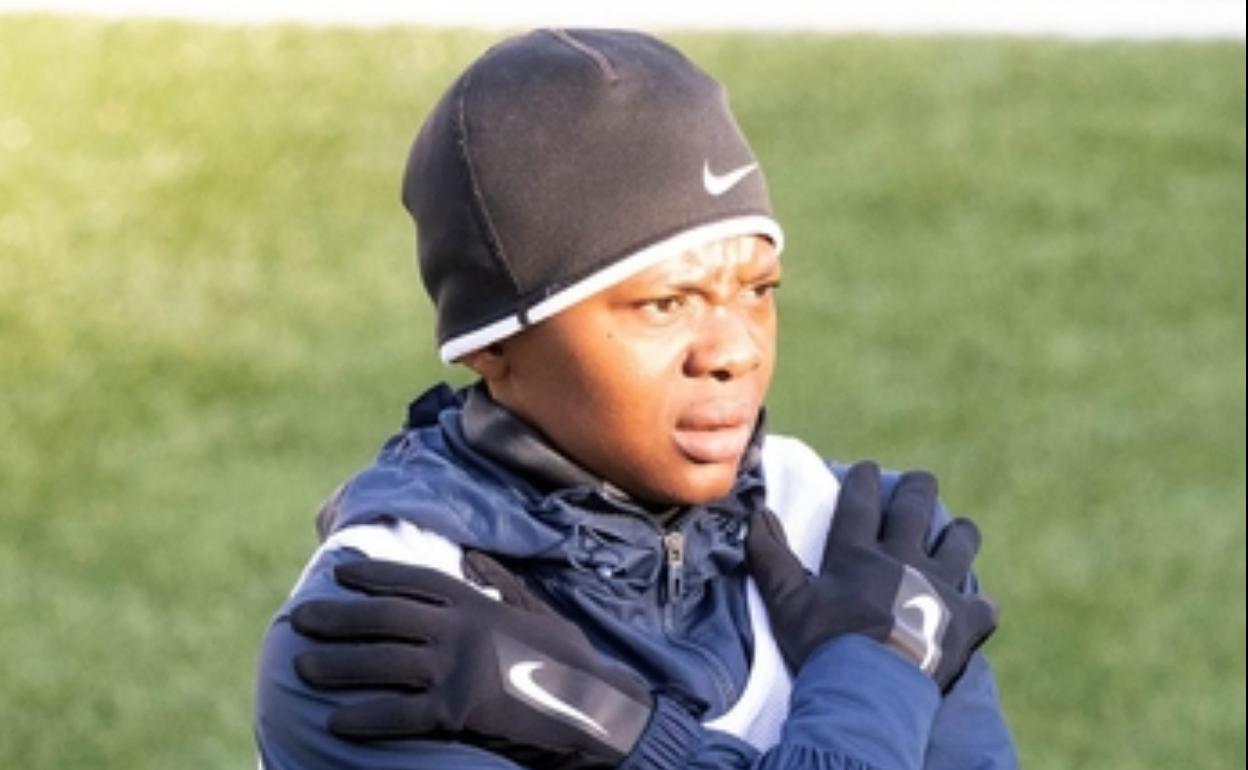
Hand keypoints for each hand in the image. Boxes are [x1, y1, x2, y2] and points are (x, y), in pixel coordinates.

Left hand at [290, 552, 652, 768]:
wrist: (595, 705)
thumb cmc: (569, 659)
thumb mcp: (536, 610)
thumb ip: (499, 583)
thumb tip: (470, 556)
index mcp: (477, 602)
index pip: (414, 581)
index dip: (374, 577)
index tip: (341, 575)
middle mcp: (461, 628)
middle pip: (386, 618)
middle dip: (339, 618)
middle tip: (300, 620)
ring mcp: (457, 667)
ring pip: (384, 663)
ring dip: (339, 665)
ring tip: (303, 668)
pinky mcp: (459, 709)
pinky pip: (400, 713)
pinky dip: (366, 716)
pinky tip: (337, 720)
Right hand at [746, 461, 997, 691]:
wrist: (871, 692)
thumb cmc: (824, 647)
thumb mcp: (787, 602)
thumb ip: (771, 556)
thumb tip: (757, 513)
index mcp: (858, 554)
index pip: (861, 501)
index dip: (864, 479)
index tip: (868, 467)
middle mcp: (903, 559)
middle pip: (916, 507)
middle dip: (918, 488)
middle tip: (920, 482)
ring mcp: (940, 587)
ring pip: (961, 542)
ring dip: (959, 533)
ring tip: (957, 530)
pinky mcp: (966, 619)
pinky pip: (983, 604)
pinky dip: (978, 605)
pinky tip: (974, 606)